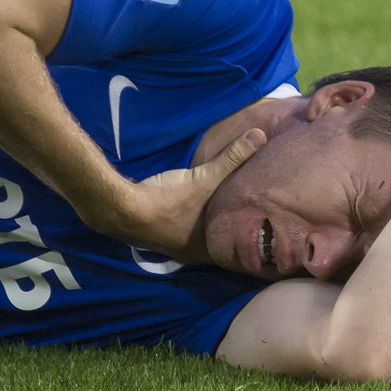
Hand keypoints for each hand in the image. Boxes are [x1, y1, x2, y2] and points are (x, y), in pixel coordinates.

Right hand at [98, 129, 266, 263]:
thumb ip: (232, 158)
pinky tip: (201, 212)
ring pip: (204, 239)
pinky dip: (197, 224)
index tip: (269, 226)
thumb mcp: (204, 178)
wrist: (121, 209)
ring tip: (233, 212)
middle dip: (235, 230)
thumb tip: (261, 136)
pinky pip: (188, 232)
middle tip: (255, 216)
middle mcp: (194, 254)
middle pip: (222, 244)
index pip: (240, 251)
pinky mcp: (162, 237)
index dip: (254, 238)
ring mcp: (176, 248)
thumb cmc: (167, 200)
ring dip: (215, 227)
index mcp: (209, 249)